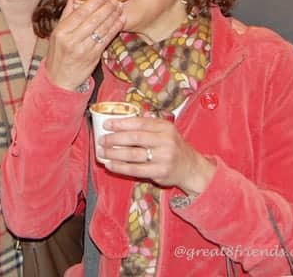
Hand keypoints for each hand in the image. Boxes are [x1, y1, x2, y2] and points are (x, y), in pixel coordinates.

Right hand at [45, 0, 125, 90]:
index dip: (94, 2)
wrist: (60, 79)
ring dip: (113, 17)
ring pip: (101, 29)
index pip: (80, 13)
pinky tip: (120, 21)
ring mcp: (83, 49)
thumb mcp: (57, 32)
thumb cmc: (59, 53)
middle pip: (93, 20)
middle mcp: (72, 40)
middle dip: (107, 8)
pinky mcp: (93, 57)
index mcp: (61, 31)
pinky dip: (114, 29)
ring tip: (120, 8)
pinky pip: (106, 40)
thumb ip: (67, 13)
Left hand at [100, 116, 214, 196]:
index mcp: (165, 127)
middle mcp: (166, 141)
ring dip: (114, 153)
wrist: (190, 167)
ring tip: (102, 152)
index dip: (121, 123)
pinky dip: (120, 167)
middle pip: (135, 138)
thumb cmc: (172, 146)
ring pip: (133, 155)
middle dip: (115, 139)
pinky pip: (135, 170)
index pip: (139, 123)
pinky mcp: (160, 172)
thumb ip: (147, 125)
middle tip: (102, 140)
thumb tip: (120, 120)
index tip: (106, 124)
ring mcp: (164, 157)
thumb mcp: (165, 131)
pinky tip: (110, 165)